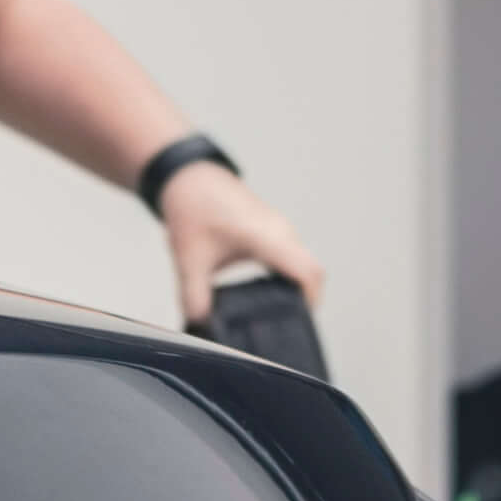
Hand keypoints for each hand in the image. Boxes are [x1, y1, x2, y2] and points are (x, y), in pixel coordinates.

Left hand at [162, 162, 319, 326]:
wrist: (190, 175)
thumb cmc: (193, 207)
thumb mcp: (189, 257)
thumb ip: (194, 295)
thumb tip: (201, 324)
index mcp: (265, 236)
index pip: (306, 272)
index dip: (310, 302)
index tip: (299, 324)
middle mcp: (280, 231)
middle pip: (312, 271)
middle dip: (306, 300)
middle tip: (286, 325)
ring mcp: (280, 228)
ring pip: (305, 262)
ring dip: (299, 286)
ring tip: (279, 314)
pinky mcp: (275, 228)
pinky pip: (295, 255)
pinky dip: (291, 274)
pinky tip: (271, 292)